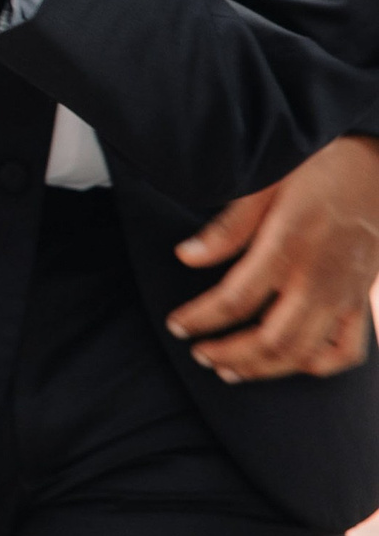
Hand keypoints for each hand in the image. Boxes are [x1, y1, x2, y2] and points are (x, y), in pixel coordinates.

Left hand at [167, 133, 378, 381]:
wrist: (377, 165)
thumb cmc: (317, 166)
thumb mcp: (265, 183)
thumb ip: (227, 227)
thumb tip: (186, 257)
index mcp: (288, 246)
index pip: (235, 299)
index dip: (201, 319)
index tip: (177, 326)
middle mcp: (317, 278)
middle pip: (270, 339)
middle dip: (230, 354)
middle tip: (200, 355)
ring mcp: (343, 294)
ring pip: (303, 353)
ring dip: (264, 369)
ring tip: (231, 370)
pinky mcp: (360, 299)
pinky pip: (347, 350)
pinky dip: (319, 365)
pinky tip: (291, 363)